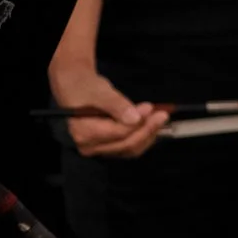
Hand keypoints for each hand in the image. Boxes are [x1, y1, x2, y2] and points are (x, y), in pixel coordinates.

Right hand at [49, 50, 166, 158]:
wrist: (77, 88)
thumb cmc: (85, 87)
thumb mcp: (99, 91)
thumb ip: (116, 105)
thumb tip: (135, 118)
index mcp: (84, 133)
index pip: (119, 133)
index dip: (139, 122)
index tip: (151, 108)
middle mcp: (90, 147)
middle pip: (127, 144)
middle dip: (147, 129)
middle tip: (161, 114)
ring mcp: (100, 149)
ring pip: (131, 149)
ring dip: (148, 134)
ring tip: (159, 118)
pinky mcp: (109, 147)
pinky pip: (130, 147)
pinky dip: (143, 136)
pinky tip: (152, 124)